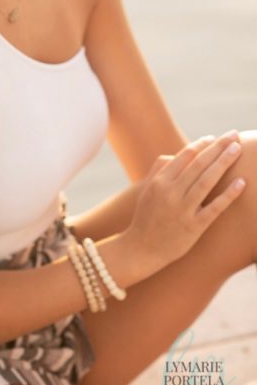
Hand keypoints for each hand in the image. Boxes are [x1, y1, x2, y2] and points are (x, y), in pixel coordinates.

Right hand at [125, 131, 244, 271]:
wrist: (142, 249)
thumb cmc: (147, 216)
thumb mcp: (147, 189)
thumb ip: (159, 169)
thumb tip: (177, 153)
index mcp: (160, 181)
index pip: (185, 156)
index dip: (201, 145)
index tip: (214, 138)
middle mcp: (171, 192)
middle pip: (199, 164)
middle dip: (218, 147)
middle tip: (234, 135)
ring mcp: (183, 209)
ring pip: (207, 181)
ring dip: (224, 162)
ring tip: (237, 149)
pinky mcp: (194, 227)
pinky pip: (214, 207)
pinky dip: (228, 194)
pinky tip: (241, 182)